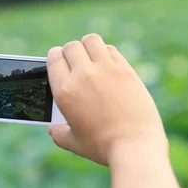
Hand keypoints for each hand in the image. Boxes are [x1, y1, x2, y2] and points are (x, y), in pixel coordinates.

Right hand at [47, 34, 167, 165]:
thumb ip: (60, 134)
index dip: (56, 57)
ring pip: (91, 40)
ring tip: (93, 58)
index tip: (60, 61)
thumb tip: (53, 130)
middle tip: (77, 62)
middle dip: (72, 52)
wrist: (135, 147)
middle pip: (71, 46)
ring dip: (89, 47)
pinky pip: (111, 50)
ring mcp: (105, 70)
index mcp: (64, 92)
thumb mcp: (75, 143)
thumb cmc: (103, 147)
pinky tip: (110, 66)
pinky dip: (107, 53)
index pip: (54, 58)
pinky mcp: (126, 70)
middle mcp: (82, 76)